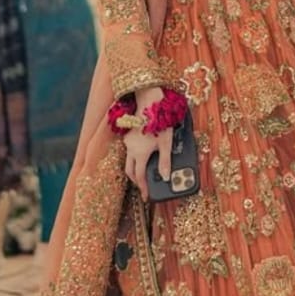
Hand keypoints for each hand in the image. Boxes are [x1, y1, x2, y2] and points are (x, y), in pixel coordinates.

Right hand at [122, 86, 170, 201]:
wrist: (148, 100)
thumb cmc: (159, 120)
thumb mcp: (166, 142)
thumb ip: (165, 161)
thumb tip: (165, 177)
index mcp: (139, 153)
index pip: (139, 176)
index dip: (143, 188)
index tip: (146, 196)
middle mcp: (130, 149)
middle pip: (130, 171)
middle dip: (136, 180)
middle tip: (144, 186)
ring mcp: (128, 141)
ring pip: (128, 160)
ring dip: (135, 168)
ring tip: (145, 171)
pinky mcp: (129, 134)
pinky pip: (129, 150)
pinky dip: (135, 157)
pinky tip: (144, 153)